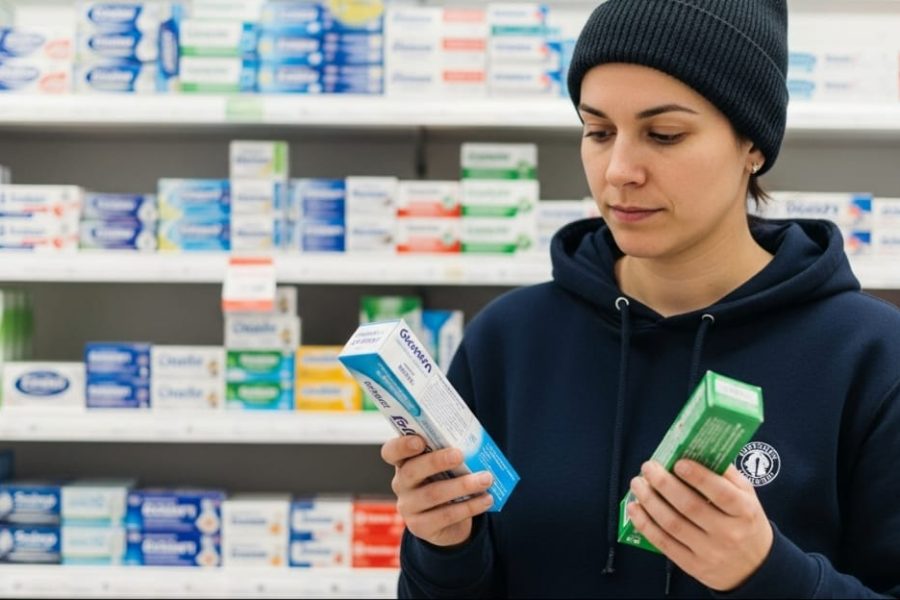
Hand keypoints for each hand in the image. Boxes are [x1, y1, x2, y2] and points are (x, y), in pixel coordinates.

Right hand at [380, 435, 493, 547]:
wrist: (448, 522)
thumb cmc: (447, 481)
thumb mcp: (444, 466)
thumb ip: (450, 452)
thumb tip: (476, 443)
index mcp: (404, 462)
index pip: (391, 451)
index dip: (402, 445)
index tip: (419, 441)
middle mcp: (401, 484)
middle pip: (411, 471)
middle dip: (436, 461)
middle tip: (460, 455)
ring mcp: (408, 507)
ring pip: (432, 494)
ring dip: (462, 485)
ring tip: (486, 479)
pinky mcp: (420, 527)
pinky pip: (445, 515)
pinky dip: (469, 506)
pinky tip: (486, 499)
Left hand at [627, 460, 773, 591]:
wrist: (755, 568)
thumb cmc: (745, 522)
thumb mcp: (747, 496)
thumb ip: (725, 474)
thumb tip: (695, 450)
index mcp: (745, 511)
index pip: (722, 493)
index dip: (698, 477)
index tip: (678, 462)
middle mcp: (728, 533)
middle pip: (690, 507)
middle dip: (664, 484)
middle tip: (648, 467)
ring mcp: (709, 552)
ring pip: (672, 524)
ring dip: (649, 501)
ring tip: (637, 483)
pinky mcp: (693, 566)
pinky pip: (664, 544)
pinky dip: (645, 525)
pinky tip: (634, 508)